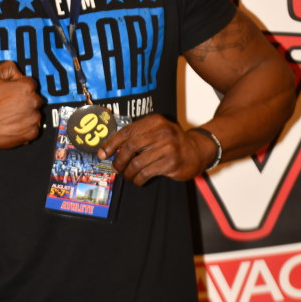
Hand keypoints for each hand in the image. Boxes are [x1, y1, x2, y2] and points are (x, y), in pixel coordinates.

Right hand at [0, 61, 42, 148]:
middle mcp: (33, 102)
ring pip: (35, 114)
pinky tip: (13, 124)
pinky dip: (26, 127)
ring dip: (26, 114)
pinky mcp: (31, 133)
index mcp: (26, 87)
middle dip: (24, 101)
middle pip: (34, 99)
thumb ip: (8, 67)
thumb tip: (17, 70)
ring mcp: (33, 119)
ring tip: (10, 115)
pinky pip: (34, 128)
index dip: (19, 87)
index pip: (31, 84)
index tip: (12, 93)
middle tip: (10, 105)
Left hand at [97, 114, 216, 184]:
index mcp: (155, 121)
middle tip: (116, 168)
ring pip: (137, 163)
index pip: (127, 131)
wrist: (197, 151)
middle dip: (119, 161)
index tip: (103, 153)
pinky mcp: (171, 163)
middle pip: (130, 147)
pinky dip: (138, 179)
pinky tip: (137, 180)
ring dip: (128, 173)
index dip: (112, 143)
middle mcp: (162, 132)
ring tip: (127, 176)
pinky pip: (146, 173)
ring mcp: (168, 147)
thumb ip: (137, 136)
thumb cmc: (172, 142)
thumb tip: (110, 148)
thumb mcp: (156, 131)